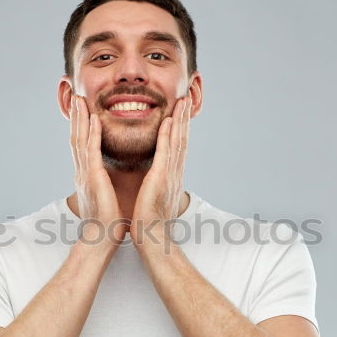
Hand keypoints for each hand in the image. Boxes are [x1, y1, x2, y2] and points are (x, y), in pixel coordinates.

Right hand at [70, 94, 128, 246]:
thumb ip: (102, 185)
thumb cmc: (105, 222)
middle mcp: (82, 172)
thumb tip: (105, 181)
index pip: (81, 146)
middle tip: (75, 97)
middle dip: (76, 117)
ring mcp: (86, 173)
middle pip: (76, 138)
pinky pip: (91, 151)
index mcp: (86, 176)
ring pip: (80, 140)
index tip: (80, 110)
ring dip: (80, 118)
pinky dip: (92, 133)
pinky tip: (94, 119)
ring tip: (80, 100)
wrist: (101, 239)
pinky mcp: (93, 178)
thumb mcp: (103, 197)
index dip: (80, 127)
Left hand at [131, 94, 191, 250]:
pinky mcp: (161, 178)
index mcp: (171, 177)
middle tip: (186, 98)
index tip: (180, 112)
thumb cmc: (150, 222)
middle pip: (181, 139)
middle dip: (184, 118)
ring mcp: (170, 175)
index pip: (177, 147)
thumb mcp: (155, 198)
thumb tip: (156, 181)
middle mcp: (174, 173)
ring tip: (182, 101)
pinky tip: (168, 120)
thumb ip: (157, 186)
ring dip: (180, 120)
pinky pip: (165, 152)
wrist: (152, 238)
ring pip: (177, 141)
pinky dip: (167, 135)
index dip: (180, 129)